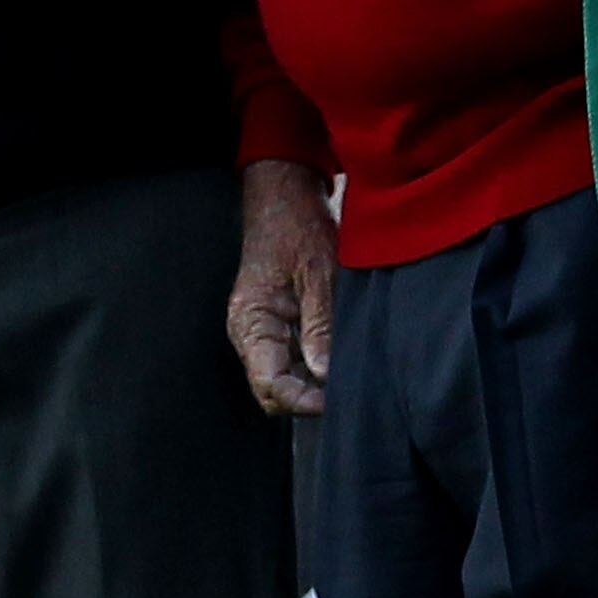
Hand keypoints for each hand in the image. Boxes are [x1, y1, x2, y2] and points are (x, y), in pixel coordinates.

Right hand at [224, 161, 337, 418]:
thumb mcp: (319, 273)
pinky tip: (339, 358)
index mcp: (250, 320)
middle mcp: (249, 332)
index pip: (269, 384)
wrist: (285, 196)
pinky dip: (314, 365)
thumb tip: (325, 373)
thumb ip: (320, 325)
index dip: (302, 400)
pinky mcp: (277, 324)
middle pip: (273, 389)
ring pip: (284, 377)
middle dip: (308, 397)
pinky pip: (291, 358)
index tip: (336, 400)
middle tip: (348, 390)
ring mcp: (262, 330)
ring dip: (313, 382)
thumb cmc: (297, 227)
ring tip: (347, 374)